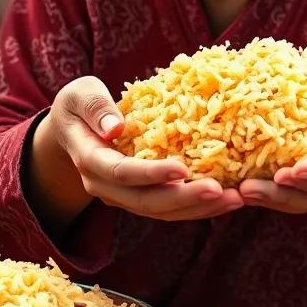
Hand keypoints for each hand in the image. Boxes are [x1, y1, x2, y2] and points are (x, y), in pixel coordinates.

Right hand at [33, 76, 243, 222]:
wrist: (71, 129)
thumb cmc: (79, 104)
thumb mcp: (80, 94)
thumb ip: (96, 107)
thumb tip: (116, 128)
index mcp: (89, 160)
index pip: (121, 173)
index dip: (151, 174)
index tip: (182, 169)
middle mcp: (104, 186)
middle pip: (146, 202)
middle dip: (185, 199)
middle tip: (221, 191)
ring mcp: (122, 196)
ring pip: (161, 212)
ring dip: (198, 209)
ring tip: (235, 199)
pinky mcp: (139, 197)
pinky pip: (169, 208)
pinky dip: (197, 206)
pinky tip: (227, 198)